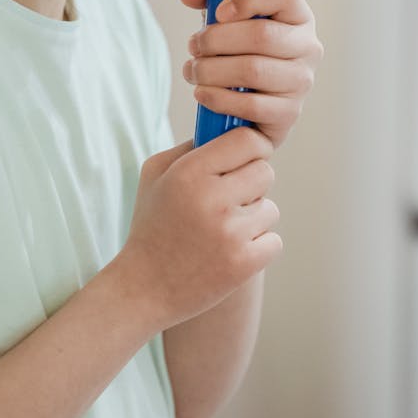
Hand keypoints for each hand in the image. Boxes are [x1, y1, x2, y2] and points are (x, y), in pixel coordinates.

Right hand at [119, 127, 280, 329]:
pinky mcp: (244, 263)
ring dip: (254, 218)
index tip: (245, 158)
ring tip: (223, 230)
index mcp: (190, 172)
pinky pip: (273, 240)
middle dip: (251, 183)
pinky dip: (257, 246)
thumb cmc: (152, 224)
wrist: (144, 287)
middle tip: (229, 199)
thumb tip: (226, 131)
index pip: (247, 140)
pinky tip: (230, 251)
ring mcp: (231, 233)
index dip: (252, 147)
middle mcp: (212, 199)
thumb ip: (190, 148)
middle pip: (265, 171)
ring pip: (270, 208)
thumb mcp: (155, 174)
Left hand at [180, 0, 323, 148]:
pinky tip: (203, 93)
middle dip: (215, 40)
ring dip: (211, 70)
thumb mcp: (221, 13)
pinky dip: (219, 98)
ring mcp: (301, 82)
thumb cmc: (237, 48)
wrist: (244, 103)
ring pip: (253, 71)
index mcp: (296, 14)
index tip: (218, 12)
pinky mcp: (288, 113)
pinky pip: (251, 105)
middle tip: (193, 45)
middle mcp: (307, 46)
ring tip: (193, 70)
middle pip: (261, 35)